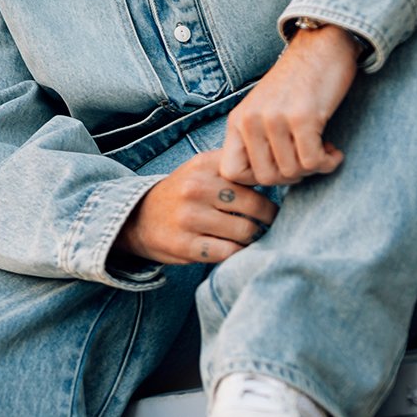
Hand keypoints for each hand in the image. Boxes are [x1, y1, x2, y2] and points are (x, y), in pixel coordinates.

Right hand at [112, 148, 277, 268]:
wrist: (136, 218)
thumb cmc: (183, 194)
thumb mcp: (202, 168)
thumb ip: (234, 166)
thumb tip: (280, 173)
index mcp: (205, 165)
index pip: (254, 173)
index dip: (272, 186)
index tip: (277, 194)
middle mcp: (196, 188)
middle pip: (256, 206)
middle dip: (269, 217)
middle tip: (271, 221)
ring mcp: (190, 218)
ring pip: (246, 231)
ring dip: (255, 237)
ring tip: (253, 235)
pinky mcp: (186, 246)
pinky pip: (229, 252)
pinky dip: (238, 252)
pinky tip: (236, 248)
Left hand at [219, 25, 360, 187]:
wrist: (322, 46)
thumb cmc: (296, 84)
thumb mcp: (263, 111)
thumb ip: (256, 142)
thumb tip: (265, 182)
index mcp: (237, 120)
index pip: (232, 172)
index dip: (258, 179)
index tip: (280, 167)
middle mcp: (251, 120)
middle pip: (266, 178)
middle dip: (292, 177)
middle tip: (307, 160)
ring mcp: (275, 118)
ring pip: (292, 172)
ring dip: (313, 168)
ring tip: (322, 150)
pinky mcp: (303, 116)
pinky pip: (313, 161)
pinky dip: (328, 162)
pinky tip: (333, 150)